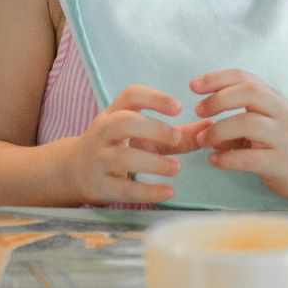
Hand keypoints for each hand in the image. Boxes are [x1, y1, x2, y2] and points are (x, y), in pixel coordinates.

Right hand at [66, 85, 207, 205]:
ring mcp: (98, 159)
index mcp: (114, 113)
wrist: (75, 171)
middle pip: (122, 122)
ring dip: (152, 162)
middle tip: (177, 138)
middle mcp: (102, 132)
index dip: (154, 98)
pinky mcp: (99, 185)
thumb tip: (211, 128)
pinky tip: (169, 192)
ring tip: (176, 168)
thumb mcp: (144, 136)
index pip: (131, 96)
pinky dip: (148, 191)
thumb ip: (177, 133)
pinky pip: (123, 189)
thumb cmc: (118, 147)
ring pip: (121, 157)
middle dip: (152, 128)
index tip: (178, 108)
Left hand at [192, 70, 287, 201]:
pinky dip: (228, 159)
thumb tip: (200, 125)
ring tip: (203, 140)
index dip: (217, 78)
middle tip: (199, 111)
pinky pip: (252, 158)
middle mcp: (280, 112)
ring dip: (219, 130)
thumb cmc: (280, 140)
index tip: (193, 86)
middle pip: (250, 93)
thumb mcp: (261, 121)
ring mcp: (283, 137)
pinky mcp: (281, 163)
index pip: (245, 78)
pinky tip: (214, 160)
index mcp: (272, 98)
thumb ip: (234, 118)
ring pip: (250, 124)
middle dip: (219, 99)